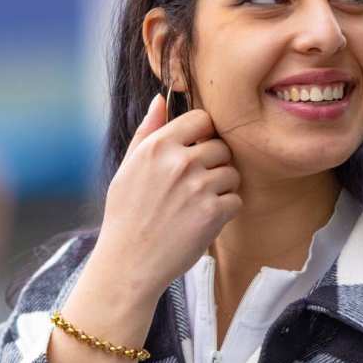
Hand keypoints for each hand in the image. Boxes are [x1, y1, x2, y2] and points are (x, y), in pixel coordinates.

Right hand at [94, 94, 241, 299]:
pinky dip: (225, 211)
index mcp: (157, 146)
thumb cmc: (126, 215)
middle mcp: (179, 162)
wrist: (129, 262)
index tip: (194, 153)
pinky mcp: (213, 212)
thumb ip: (147, 131)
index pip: (202, 119)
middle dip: (213, 164)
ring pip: (232, 173)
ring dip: (221, 188)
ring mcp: (198, 187)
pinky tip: (202, 221)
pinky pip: (236, 199)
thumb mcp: (128, 168)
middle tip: (193, 187)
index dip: (202, 136)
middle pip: (221, 146)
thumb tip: (160, 100)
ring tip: (196, 205)